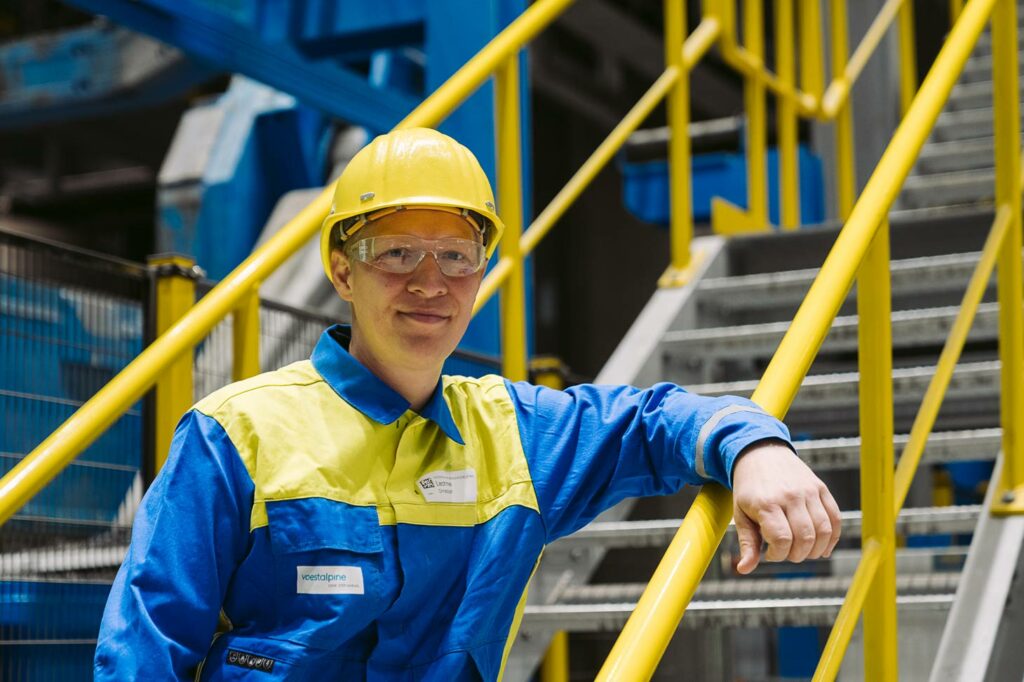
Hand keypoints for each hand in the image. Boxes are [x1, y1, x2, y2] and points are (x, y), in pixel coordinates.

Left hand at [731, 440, 840, 574]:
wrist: (760, 453)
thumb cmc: (749, 487)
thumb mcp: (740, 514)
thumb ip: (747, 543)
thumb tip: (744, 569)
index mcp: (767, 503)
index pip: (782, 540)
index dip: (779, 555)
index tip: (771, 554)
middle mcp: (790, 496)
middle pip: (805, 538)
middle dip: (797, 555)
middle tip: (787, 553)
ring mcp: (808, 491)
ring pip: (824, 530)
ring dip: (816, 550)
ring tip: (803, 551)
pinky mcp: (821, 488)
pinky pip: (835, 518)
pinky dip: (832, 537)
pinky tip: (822, 546)